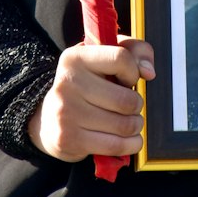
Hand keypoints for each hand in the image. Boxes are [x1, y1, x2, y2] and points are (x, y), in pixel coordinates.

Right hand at [28, 36, 155, 162]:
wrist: (49, 120)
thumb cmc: (86, 86)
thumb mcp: (105, 59)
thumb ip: (135, 51)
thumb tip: (148, 72)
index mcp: (75, 58)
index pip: (120, 59)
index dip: (133, 71)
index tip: (127, 80)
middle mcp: (67, 82)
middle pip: (126, 99)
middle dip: (137, 105)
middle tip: (131, 106)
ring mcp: (66, 112)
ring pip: (124, 125)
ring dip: (135, 125)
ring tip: (129, 122)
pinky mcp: (69, 138)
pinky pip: (115, 145)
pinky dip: (131, 144)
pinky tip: (130, 139)